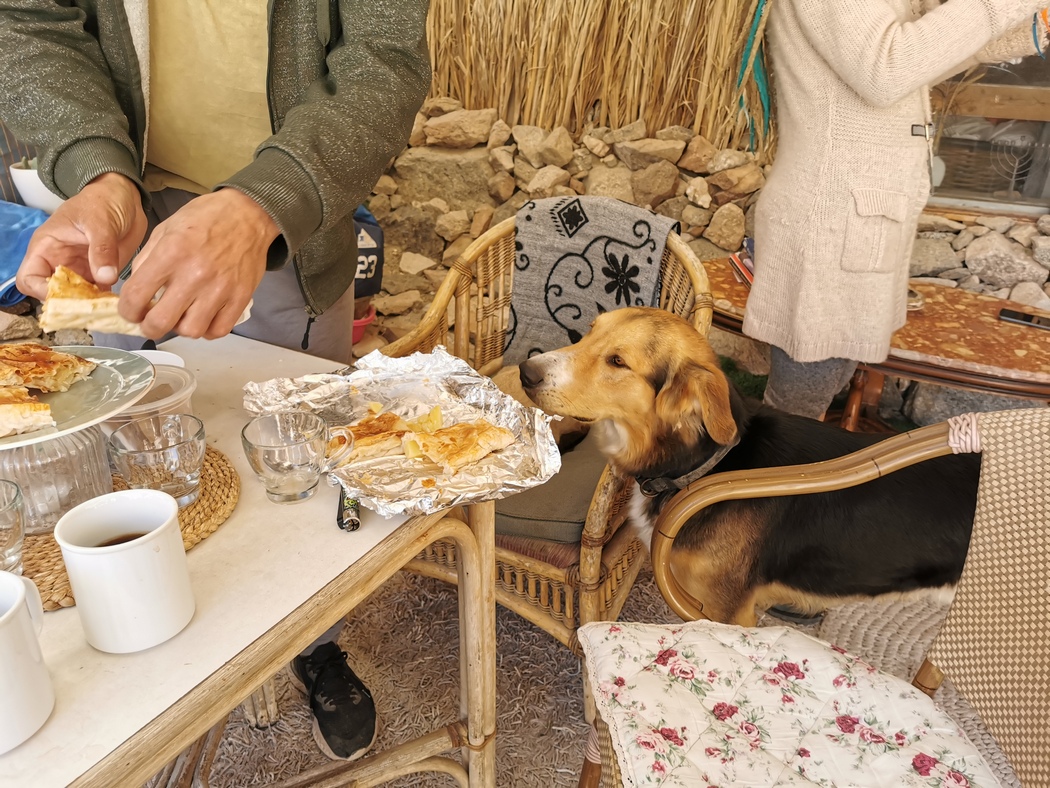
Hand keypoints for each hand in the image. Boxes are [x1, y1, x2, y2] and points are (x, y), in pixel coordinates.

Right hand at [16, 173, 146, 298]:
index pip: (29, 278)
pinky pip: (98, 295)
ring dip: (90, 306)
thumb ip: (101, 249)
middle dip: (69, 304)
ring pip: (77, 298)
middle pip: (53, 294)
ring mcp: (81, 270)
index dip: (42, 291)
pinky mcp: (100, 273)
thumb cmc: (102, 200)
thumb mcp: (99, 221)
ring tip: (108, 309)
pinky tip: (120, 305)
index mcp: (47, 247)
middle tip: (92, 308)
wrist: (125, 196)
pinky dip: (105, 302)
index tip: (67, 296)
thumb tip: (104, 277)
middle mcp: (60, 262)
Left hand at [119, 189, 279, 339]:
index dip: (127, 311)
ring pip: (191, 331)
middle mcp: (194, 274)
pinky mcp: (241, 297)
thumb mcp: (165, 230)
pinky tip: (204, 316)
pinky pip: (219, 330)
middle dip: (149, 327)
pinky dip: (208, 329)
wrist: (247, 214)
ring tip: (182, 315)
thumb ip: (147, 261)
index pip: (136, 296)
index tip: (131, 311)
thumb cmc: (205, 219)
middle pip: (161, 322)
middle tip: (151, 321)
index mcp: (170, 254)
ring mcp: (220, 289)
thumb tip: (137, 292)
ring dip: (181, 327)